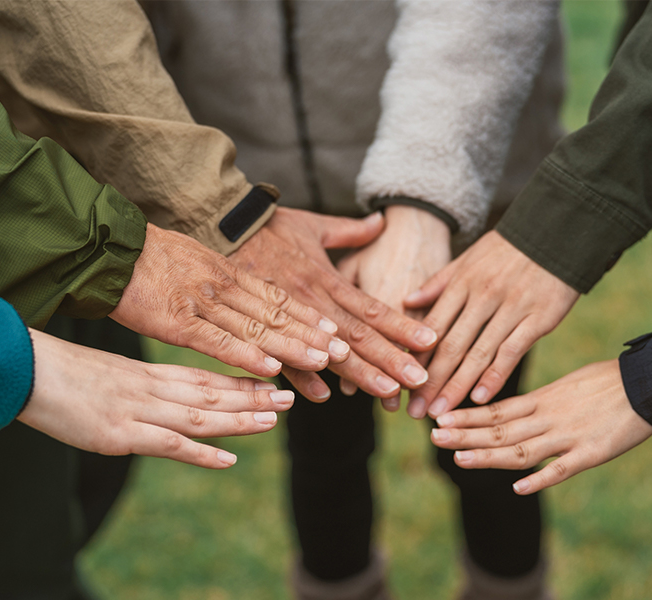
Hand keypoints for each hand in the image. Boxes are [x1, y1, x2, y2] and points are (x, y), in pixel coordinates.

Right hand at [17, 329, 294, 468]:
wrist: (22, 369)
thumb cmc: (58, 372)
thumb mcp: (106, 374)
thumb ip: (135, 384)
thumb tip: (152, 392)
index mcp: (147, 374)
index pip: (203, 375)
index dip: (238, 379)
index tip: (269, 380)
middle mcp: (151, 389)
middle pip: (211, 392)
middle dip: (252, 397)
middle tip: (291, 397)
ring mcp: (138, 410)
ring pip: (200, 414)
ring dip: (239, 419)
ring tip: (274, 420)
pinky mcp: (120, 434)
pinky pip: (169, 443)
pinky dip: (202, 452)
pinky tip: (229, 459)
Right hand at [110, 223, 344, 380]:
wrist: (110, 248)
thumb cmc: (152, 255)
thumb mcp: (200, 258)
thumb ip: (228, 275)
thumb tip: (248, 288)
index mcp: (231, 273)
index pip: (280, 298)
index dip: (311, 316)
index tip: (339, 331)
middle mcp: (224, 287)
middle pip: (277, 314)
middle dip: (314, 334)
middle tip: (347, 352)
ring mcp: (203, 303)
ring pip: (256, 328)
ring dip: (292, 347)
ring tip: (324, 362)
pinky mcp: (178, 322)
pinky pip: (218, 341)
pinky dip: (246, 355)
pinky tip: (270, 369)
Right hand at [231, 207, 438, 401]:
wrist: (221, 223)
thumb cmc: (270, 226)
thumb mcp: (313, 226)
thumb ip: (350, 231)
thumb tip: (382, 221)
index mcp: (327, 278)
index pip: (372, 307)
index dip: (402, 325)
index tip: (430, 342)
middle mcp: (312, 298)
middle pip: (358, 334)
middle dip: (390, 359)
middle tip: (419, 380)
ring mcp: (286, 314)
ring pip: (327, 349)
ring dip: (357, 373)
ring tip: (386, 393)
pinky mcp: (259, 324)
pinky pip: (282, 354)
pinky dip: (301, 375)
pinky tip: (323, 395)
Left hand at [404, 231, 579, 417]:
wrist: (557, 231)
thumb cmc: (508, 249)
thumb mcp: (469, 258)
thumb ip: (439, 283)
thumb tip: (407, 301)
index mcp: (462, 282)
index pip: (432, 327)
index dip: (416, 358)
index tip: (402, 384)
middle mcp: (482, 296)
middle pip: (451, 346)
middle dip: (431, 382)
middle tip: (416, 412)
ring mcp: (511, 308)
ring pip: (478, 353)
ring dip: (457, 386)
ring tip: (442, 413)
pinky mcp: (539, 318)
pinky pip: (512, 351)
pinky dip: (495, 376)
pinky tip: (480, 398)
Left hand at [429, 359, 651, 493]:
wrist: (648, 382)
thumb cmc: (607, 382)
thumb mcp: (565, 385)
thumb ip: (539, 401)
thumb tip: (513, 411)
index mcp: (542, 399)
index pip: (496, 410)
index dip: (467, 417)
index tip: (440, 419)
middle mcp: (548, 417)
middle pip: (500, 429)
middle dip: (465, 435)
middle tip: (433, 437)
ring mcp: (568, 435)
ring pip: (522, 448)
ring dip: (488, 455)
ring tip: (459, 459)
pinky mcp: (592, 453)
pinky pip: (562, 468)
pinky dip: (540, 478)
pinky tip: (518, 486)